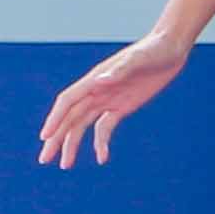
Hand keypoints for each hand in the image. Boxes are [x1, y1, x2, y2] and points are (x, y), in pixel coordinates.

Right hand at [38, 37, 187, 165]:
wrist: (169, 48)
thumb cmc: (152, 50)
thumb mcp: (138, 60)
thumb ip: (119, 70)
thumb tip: (99, 80)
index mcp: (94, 80)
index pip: (68, 102)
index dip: (55, 119)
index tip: (45, 137)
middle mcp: (96, 91)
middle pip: (69, 118)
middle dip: (56, 138)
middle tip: (44, 159)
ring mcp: (107, 100)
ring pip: (82, 125)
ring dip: (72, 144)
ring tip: (65, 165)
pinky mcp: (121, 107)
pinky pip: (105, 128)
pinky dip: (100, 143)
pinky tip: (101, 158)